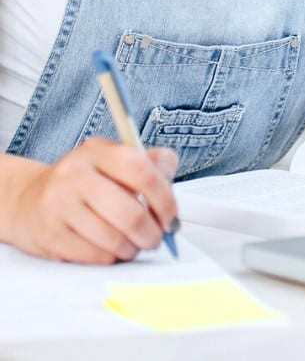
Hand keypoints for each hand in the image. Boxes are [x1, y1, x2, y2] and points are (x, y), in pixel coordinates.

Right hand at [7, 138, 178, 262]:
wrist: (28, 200)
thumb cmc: (83, 182)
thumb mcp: (112, 161)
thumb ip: (149, 163)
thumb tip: (170, 176)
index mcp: (97, 151)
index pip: (141, 171)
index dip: (164, 198)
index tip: (171, 215)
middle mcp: (75, 174)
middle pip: (130, 214)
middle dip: (152, 233)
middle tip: (156, 238)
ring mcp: (59, 205)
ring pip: (115, 240)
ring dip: (132, 248)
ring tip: (132, 244)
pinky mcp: (50, 236)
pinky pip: (96, 257)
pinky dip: (112, 258)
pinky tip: (111, 249)